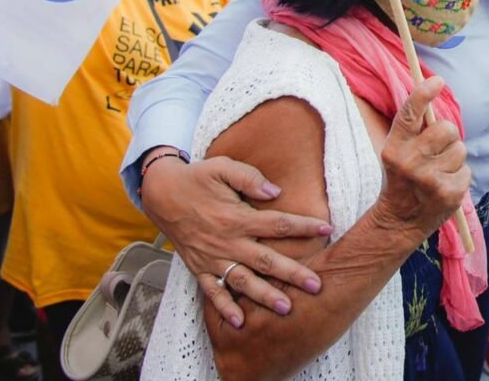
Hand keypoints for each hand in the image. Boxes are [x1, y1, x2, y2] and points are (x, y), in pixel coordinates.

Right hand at [141, 152, 332, 326]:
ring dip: (264, 295)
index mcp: (237, 217)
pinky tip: (239, 322)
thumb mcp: (222, 167)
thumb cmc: (197, 178)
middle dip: (293, 274)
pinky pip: (212, 291)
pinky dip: (224, 308)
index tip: (327, 229)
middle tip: (317, 286)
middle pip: (266, 260)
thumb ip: (249, 178)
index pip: (278, 224)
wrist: (161, 194)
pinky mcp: (199, 268)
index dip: (304, 227)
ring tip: (286, 308)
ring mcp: (212, 258)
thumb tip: (275, 191)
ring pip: (243, 281)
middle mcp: (227, 241)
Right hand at [371, 77, 470, 244]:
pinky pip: (467, 170)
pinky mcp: (449, 193)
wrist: (399, 221)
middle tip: (438, 148)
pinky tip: (444, 186)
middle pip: (447, 129)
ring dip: (454, 157)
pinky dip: (459, 176)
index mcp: (394, 148)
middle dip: (448, 134)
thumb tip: (436, 103)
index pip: (410, 114)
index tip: (437, 81)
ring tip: (439, 171)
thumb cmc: (402, 179)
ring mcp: (430, 179)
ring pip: (460, 149)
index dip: (423, 93)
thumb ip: (414, 132)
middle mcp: (410, 162)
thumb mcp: (397, 154)